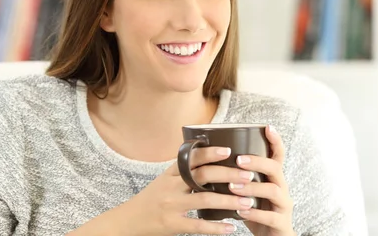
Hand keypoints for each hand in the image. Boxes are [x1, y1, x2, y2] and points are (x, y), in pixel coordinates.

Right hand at [119, 146, 255, 235]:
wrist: (128, 221)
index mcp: (171, 173)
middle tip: (248, 175)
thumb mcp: (165, 179)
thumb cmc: (152, 198)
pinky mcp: (172, 225)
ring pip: (205, 200)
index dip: (210, 153)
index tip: (229, 150)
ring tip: (248, 202)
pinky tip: (231, 227)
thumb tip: (209, 156)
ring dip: (229, 201)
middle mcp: (171, 186)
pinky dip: (216, 228)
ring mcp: (172, 206)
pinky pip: (198, 226)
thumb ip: (184, 170)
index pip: (192, 158)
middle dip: (229, 175)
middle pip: (203, 176)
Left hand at [229, 126, 295, 235]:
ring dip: (252, 188)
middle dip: (257, 162)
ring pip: (273, 190)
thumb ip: (239, 179)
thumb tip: (212, 162)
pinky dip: (254, 214)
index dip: (275, 141)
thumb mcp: (249, 193)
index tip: (267, 127)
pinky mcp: (282, 223)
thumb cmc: (256, 213)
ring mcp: (284, 205)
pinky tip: (240, 212)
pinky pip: (271, 217)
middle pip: (275, 168)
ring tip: (233, 188)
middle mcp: (282, 187)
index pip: (278, 155)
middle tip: (238, 160)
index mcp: (274, 178)